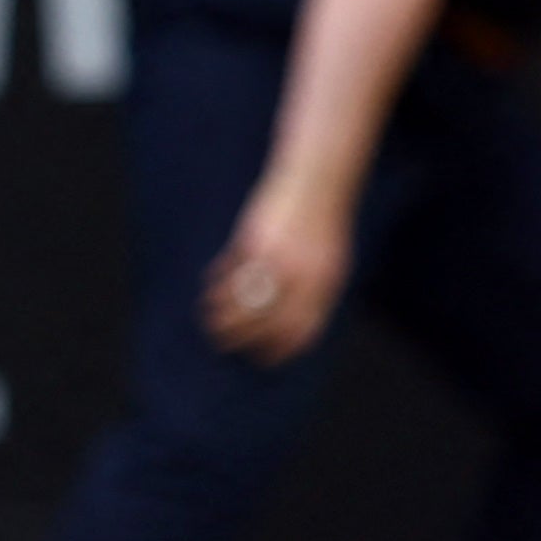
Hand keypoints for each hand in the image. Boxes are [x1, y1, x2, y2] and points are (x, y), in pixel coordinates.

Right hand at [202, 186, 350, 360]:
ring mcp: (274, 260)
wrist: (317, 182)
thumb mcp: (330, 262)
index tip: (261, 359)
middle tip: (226, 343)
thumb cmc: (323, 225)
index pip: (298, 331)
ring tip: (209, 319)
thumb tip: (292, 326)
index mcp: (322, 285)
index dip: (277, 350)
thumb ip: (314, 294)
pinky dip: (217, 283)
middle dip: (241, 338)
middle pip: (264, 322)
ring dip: (220, 314)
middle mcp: (299, 277)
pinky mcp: (251, 241)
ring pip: (239, 301)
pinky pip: (229, 272)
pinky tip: (210, 286)